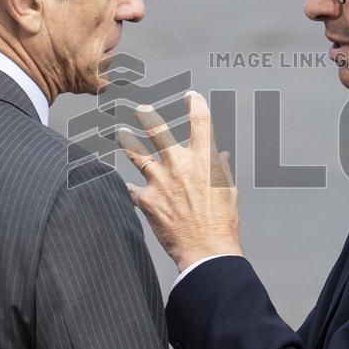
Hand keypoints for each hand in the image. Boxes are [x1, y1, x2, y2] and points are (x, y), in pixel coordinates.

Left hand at [118, 91, 240, 271]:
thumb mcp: (229, 192)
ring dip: (128, 142)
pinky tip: (130, 187)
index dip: (196, 104)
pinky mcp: (147, 200)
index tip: (191, 97)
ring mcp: (160, 182)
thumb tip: (221, 157)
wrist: (205, 251)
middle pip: (158, 131)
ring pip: (137, 154)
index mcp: (204, 161)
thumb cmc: (221, 224)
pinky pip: (134, 190)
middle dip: (148, 117)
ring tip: (120, 134)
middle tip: (141, 109)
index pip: (201, 122)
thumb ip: (222, 170)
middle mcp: (180, 166)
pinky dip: (133, 188)